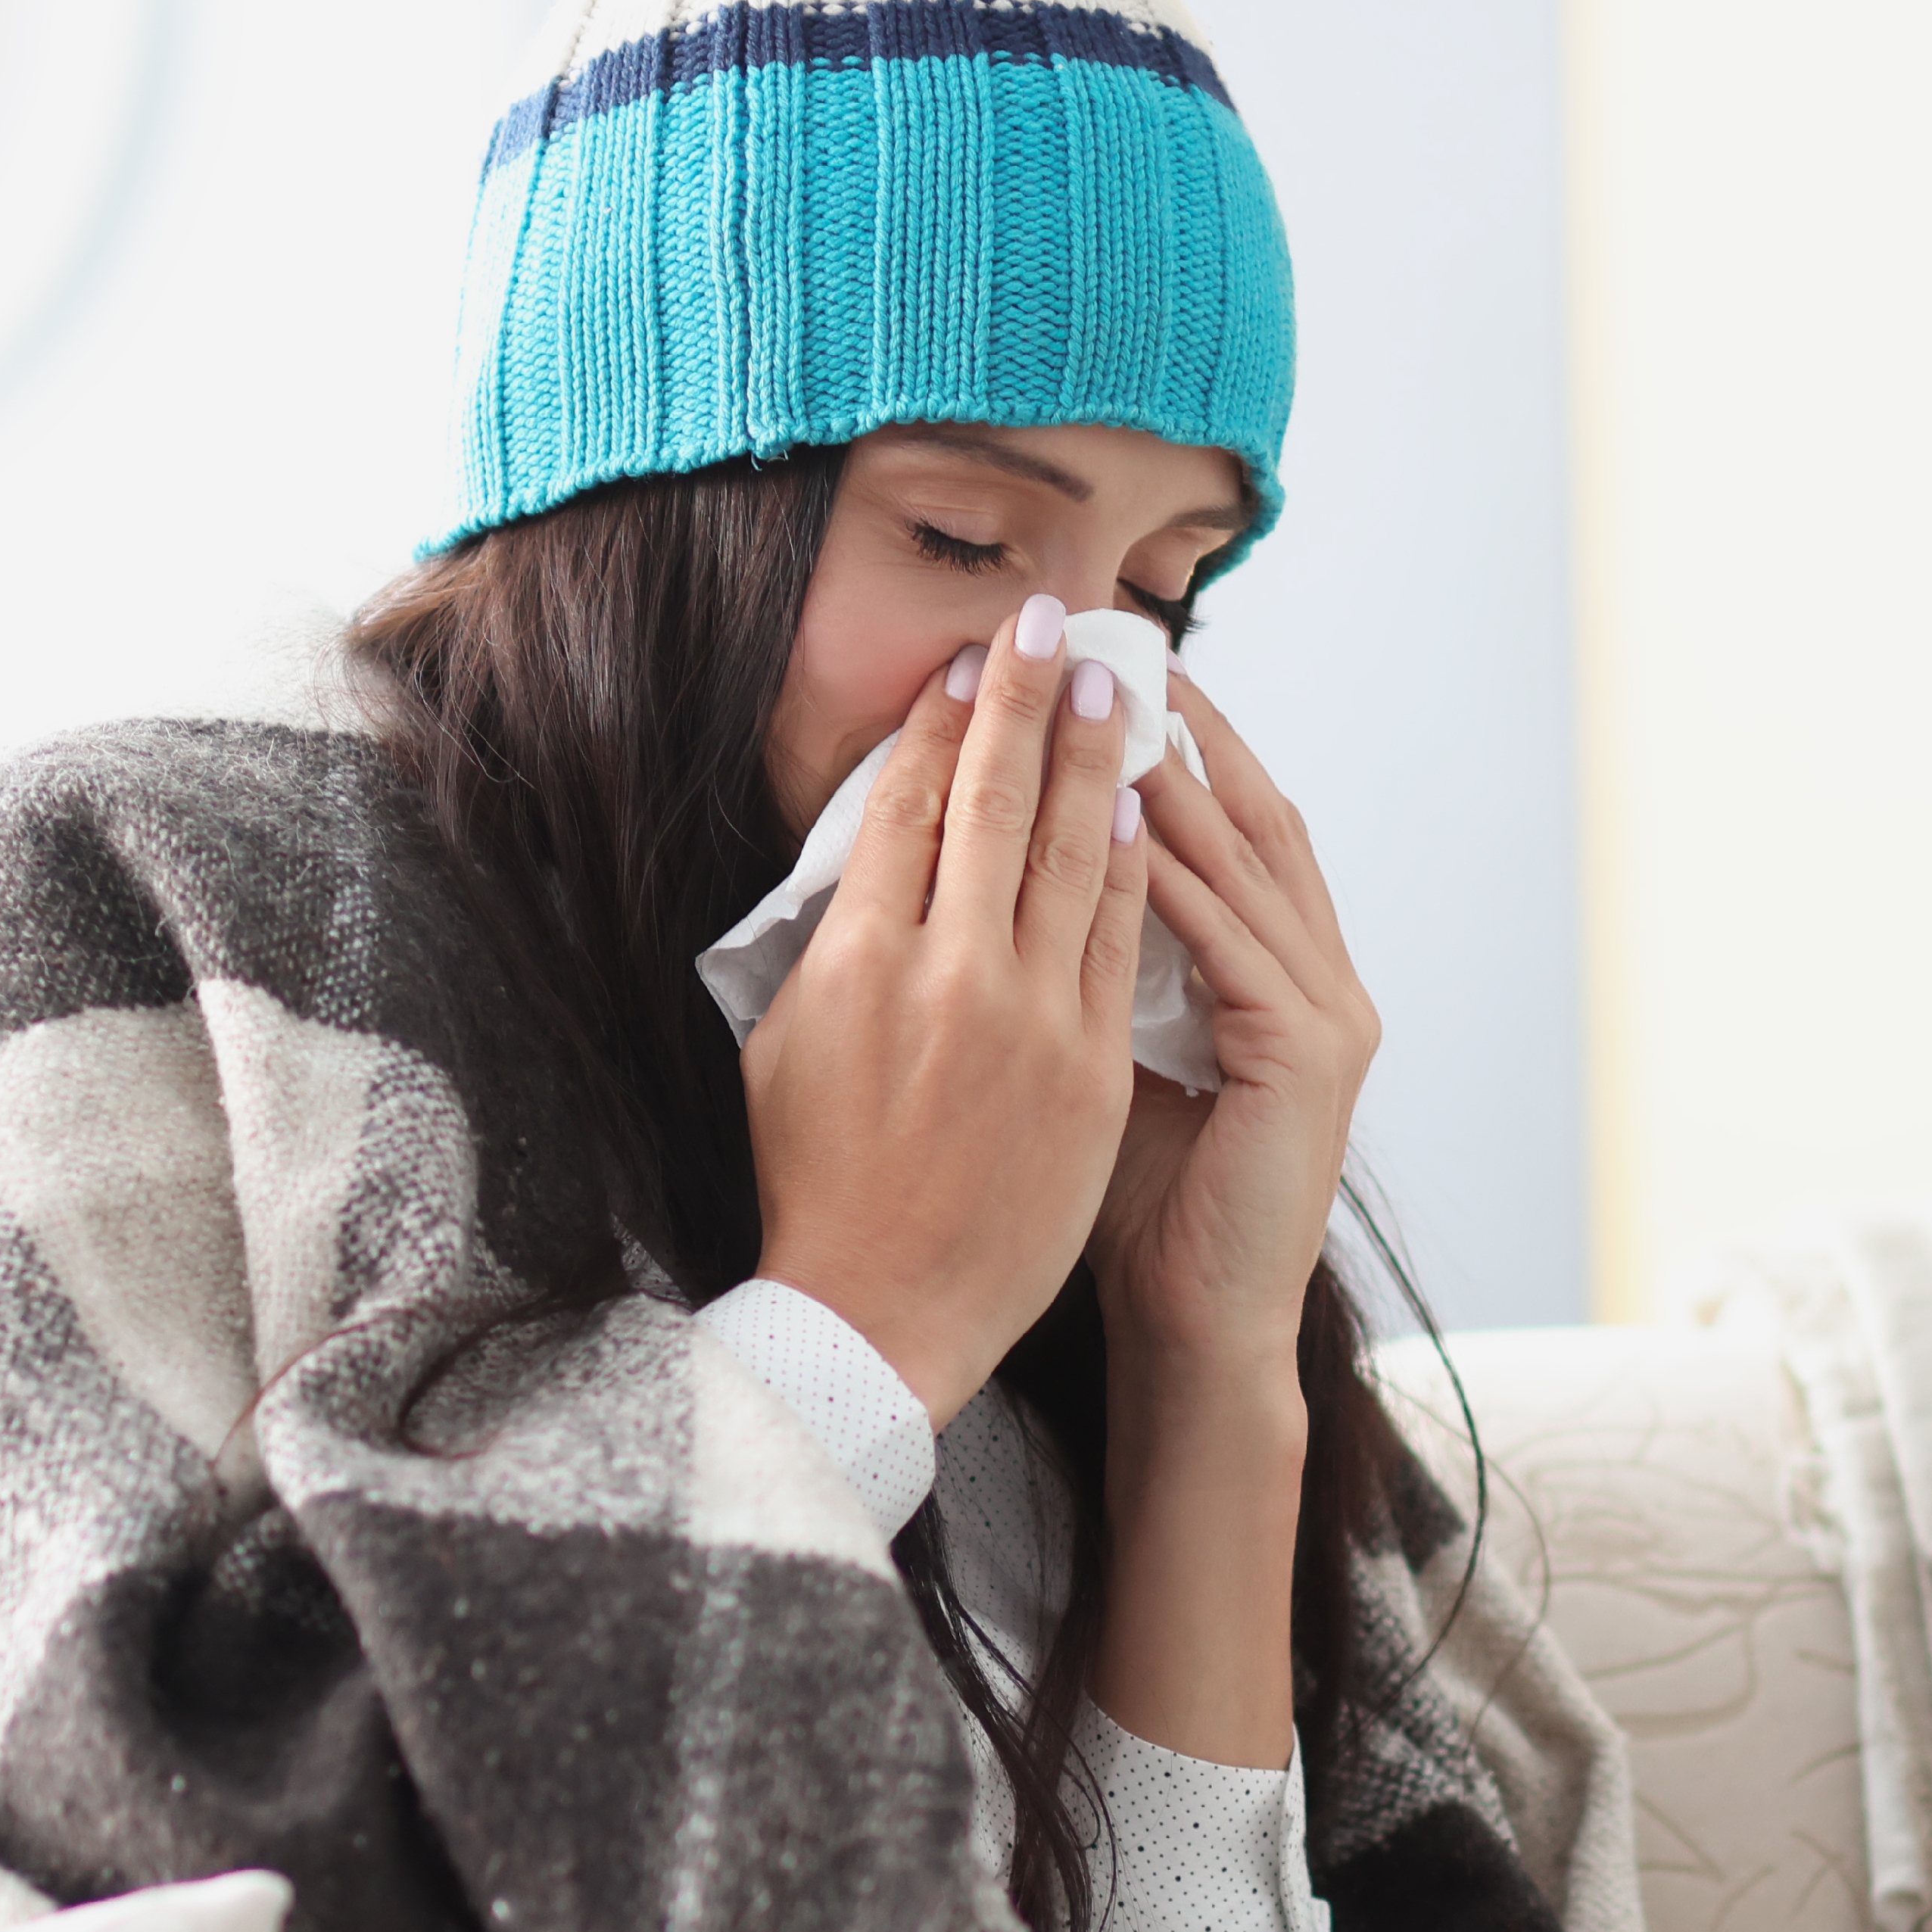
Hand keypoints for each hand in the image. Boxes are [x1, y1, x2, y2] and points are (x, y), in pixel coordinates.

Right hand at [741, 599, 1151, 1420]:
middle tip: (1052, 623)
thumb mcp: (788, 1043)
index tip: (969, 662)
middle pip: (995, 802)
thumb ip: (831, 940)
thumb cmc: (818, 1182)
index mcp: (857, 959)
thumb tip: (868, 855)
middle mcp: (947, 973)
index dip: (944, 722)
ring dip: (1096, 759)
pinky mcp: (1090, 1066)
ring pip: (1073, 856)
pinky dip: (1133, 864)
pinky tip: (1143, 805)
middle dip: (1026, 701)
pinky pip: (1119, 939)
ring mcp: (1028, 1018)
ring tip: (1115, 688)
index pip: (910, 805)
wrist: (882, 1308)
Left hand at [1087, 664, 1378, 1380]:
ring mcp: (1328, 1015)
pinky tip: (1122, 821)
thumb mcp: (1106, 1057)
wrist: (1196, 1329)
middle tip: (1114, 643)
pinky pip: (1235, 940)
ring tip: (1109, 701)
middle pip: (1255, 817)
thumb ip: (1089, 968)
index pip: (1228, 830)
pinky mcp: (1311, 1056)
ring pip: (1249, 863)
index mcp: (1281, 976)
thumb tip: (1002, 872)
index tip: (1100, 673)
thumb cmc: (1137, 1210)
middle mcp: (1322, 979)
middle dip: (1187, 729)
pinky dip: (1180, 877)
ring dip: (1177, 778)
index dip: (1172, 747)